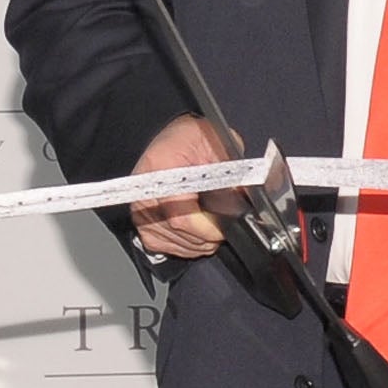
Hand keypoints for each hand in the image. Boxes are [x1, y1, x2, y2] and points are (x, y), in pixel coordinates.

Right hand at [130, 114, 239, 258]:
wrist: (173, 139)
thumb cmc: (191, 139)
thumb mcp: (219, 146)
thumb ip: (233, 173)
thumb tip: (247, 200)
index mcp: (160, 171)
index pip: (181, 217)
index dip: (209, 228)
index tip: (226, 227)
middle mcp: (144, 195)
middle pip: (182, 234)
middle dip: (211, 234)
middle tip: (225, 221)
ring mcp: (141, 213)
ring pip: (179, 245)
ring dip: (202, 240)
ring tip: (212, 223)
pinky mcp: (142, 226)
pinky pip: (169, 248)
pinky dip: (189, 244)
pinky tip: (198, 230)